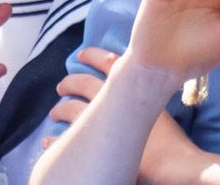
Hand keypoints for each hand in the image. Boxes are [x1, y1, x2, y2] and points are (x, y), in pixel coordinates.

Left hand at [46, 47, 198, 184]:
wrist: (172, 165)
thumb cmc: (171, 140)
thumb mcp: (161, 108)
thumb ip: (147, 94)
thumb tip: (139, 84)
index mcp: (129, 87)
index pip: (107, 62)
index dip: (92, 55)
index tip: (81, 54)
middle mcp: (110, 101)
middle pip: (82, 83)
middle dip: (70, 81)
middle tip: (62, 86)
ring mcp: (99, 124)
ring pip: (69, 109)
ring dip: (59, 109)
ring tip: (54, 113)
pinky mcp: (91, 148)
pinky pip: (62, 140)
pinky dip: (53, 139)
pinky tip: (47, 141)